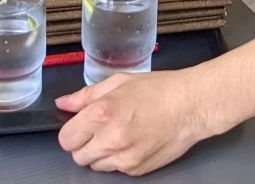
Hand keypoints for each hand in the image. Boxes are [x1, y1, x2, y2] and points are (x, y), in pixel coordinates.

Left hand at [56, 71, 216, 174]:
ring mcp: (123, 159)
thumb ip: (85, 96)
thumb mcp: (118, 82)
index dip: (72, 132)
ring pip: (96, 166)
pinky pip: (116, 170)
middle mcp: (110, 140)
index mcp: (101, 114)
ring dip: (101, 153)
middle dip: (84, 144)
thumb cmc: (158, 90)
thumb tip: (64, 103)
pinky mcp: (136, 170)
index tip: (80, 126)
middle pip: (78, 157)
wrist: (190, 107)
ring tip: (120, 134)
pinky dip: (119, 159)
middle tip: (100, 130)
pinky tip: (133, 141)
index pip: (66, 139)